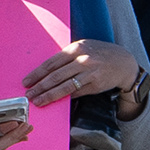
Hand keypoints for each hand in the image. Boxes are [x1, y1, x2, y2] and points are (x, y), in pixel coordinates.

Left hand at [21, 37, 143, 110]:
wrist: (123, 62)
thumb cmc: (98, 54)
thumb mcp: (82, 48)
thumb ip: (66, 58)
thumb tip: (46, 72)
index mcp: (75, 49)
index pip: (51, 63)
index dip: (37, 74)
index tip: (26, 82)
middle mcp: (82, 61)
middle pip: (55, 76)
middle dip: (40, 87)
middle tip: (29, 95)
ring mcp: (89, 73)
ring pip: (65, 87)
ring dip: (49, 95)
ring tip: (38, 101)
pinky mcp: (95, 85)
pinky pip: (77, 92)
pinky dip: (65, 97)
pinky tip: (56, 101)